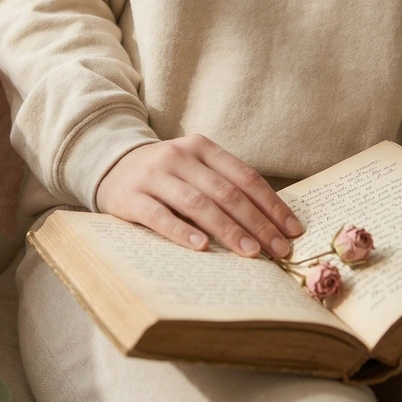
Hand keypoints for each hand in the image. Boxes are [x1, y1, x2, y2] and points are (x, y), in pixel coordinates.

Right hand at [94, 133, 304, 259]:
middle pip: (226, 192)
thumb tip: (270, 223)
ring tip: (249, 253)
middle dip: (256, 223)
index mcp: (202, 148)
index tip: (292, 230)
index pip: (244, 176)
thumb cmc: (165, 174)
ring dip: (227, 230)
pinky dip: (182, 232)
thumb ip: (224, 185)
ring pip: (197, 203)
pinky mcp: (131, 197)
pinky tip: (201, 248)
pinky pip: (160, 216)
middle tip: (277, 250)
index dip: (271, 204)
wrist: (109, 164)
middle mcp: (179, 157)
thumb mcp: (194, 168)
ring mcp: (154, 176)